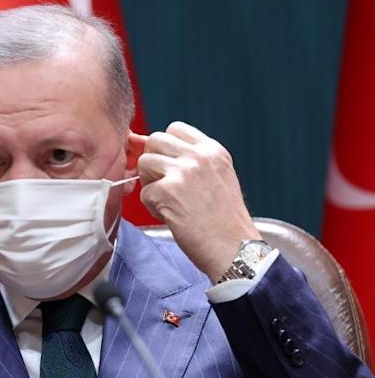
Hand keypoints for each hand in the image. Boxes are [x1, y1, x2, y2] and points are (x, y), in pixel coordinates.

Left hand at [136, 121, 261, 282]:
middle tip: (164, 185)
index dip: (166, 147)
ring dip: (150, 183)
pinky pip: (144, 192)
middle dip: (153, 162)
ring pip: (144, 162)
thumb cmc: (225, 222)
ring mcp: (183, 172)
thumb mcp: (220, 178)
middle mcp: (199, 156)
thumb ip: (196, 162)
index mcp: (213, 151)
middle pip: (155, 141)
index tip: (170, 166)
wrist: (234, 249)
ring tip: (167, 201)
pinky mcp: (168, 191)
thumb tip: (162, 153)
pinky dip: (152, 207)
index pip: (175, 128)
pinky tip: (170, 216)